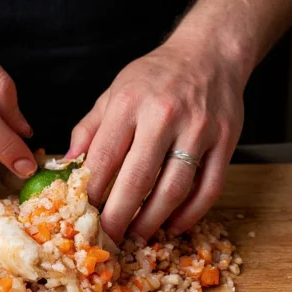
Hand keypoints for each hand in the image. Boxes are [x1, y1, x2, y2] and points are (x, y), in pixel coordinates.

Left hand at [68, 35, 245, 241]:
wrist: (209, 52)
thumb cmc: (157, 76)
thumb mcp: (115, 93)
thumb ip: (89, 130)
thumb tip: (66, 167)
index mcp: (130, 103)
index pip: (105, 158)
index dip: (92, 193)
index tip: (82, 216)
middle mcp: (164, 116)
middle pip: (138, 179)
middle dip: (119, 217)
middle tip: (109, 239)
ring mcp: (198, 129)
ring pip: (175, 189)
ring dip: (153, 221)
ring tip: (138, 237)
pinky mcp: (226, 141)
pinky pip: (209, 188)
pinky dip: (190, 214)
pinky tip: (174, 226)